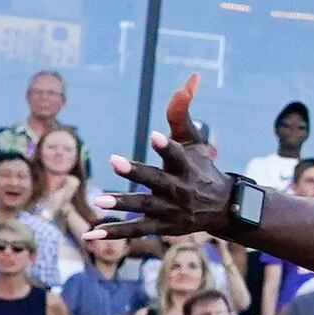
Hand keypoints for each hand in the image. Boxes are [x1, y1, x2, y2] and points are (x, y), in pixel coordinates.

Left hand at [92, 76, 234, 242]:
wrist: (223, 209)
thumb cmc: (201, 167)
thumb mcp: (194, 139)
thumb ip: (181, 112)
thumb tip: (189, 78)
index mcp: (186, 166)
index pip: (176, 154)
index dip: (166, 146)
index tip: (156, 136)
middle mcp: (179, 190)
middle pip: (156, 180)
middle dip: (137, 172)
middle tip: (116, 160)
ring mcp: (170, 211)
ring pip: (144, 207)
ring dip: (122, 204)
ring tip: (99, 200)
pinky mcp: (162, 227)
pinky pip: (134, 231)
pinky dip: (113, 234)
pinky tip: (90, 235)